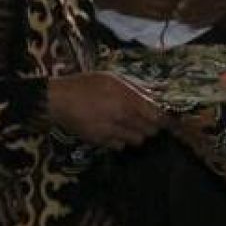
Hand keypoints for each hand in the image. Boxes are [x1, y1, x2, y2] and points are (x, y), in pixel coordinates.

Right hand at [47, 72, 163, 149]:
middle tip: (147, 118)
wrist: (59, 100)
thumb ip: (137, 87)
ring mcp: (111, 131)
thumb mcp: (114, 79)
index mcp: (128, 100)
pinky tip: (117, 131)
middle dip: (152, 125)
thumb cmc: (87, 84)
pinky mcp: (99, 141)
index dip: (165, 118)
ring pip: (138, 140)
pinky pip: (120, 146)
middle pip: (151, 130)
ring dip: (138, 133)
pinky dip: (122, 141)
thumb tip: (158, 93)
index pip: (158, 116)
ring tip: (131, 124)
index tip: (167, 117)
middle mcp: (122, 118)